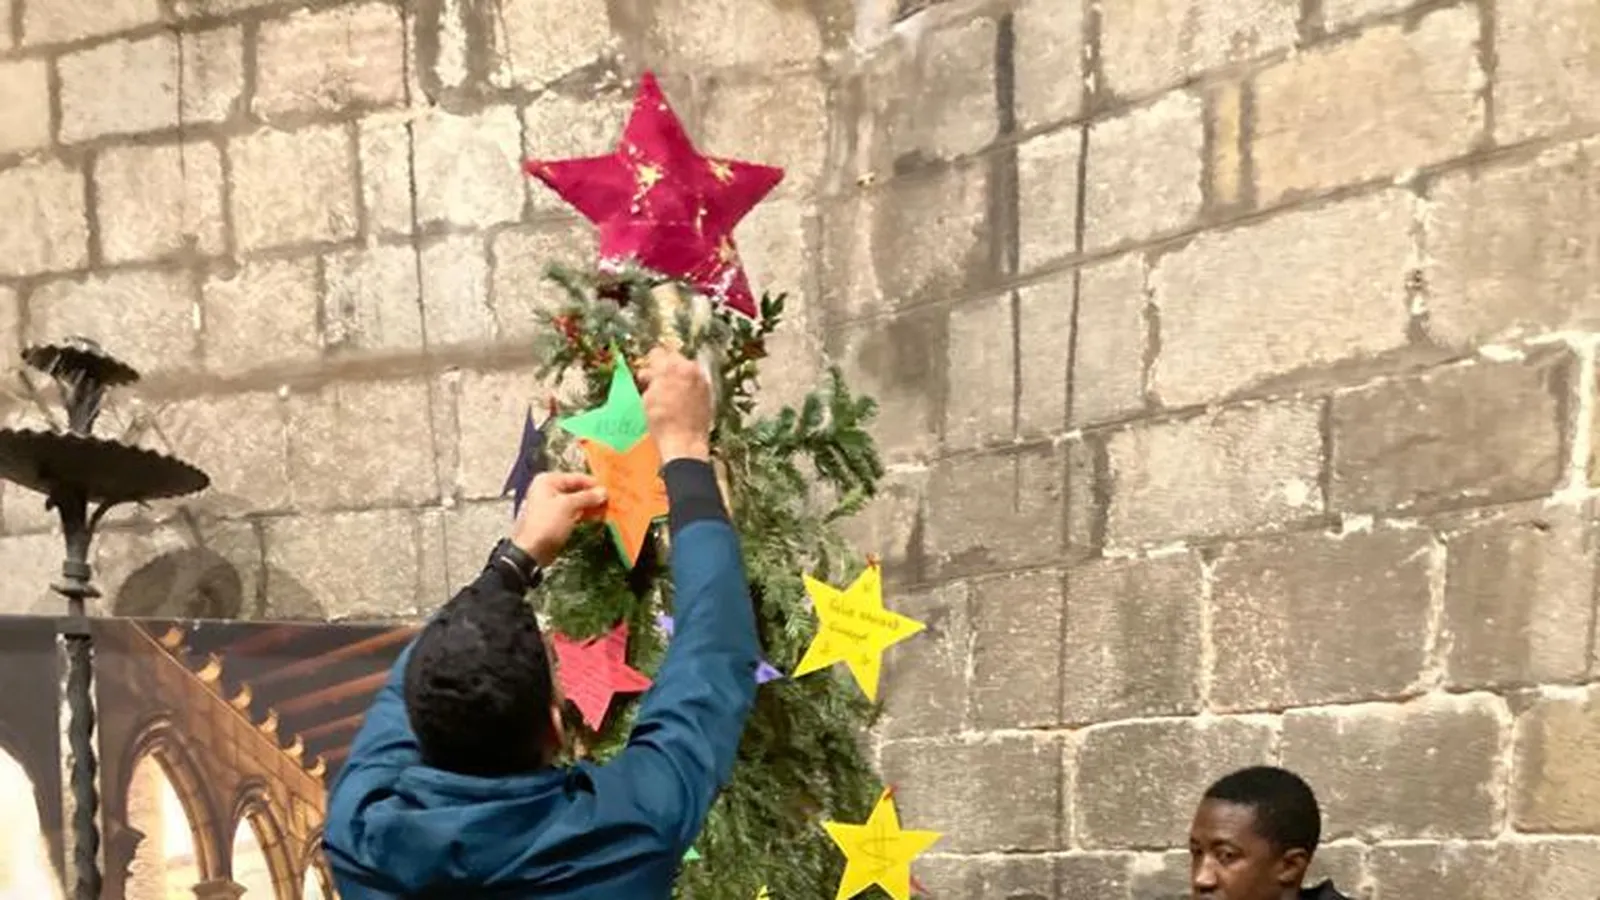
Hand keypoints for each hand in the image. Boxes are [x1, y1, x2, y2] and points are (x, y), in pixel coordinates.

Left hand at [511, 471, 606, 566]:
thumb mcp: (568, 506)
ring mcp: (551, 505)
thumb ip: (587, 497)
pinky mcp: (555, 519)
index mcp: (548, 481)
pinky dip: (584, 514)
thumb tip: (604, 491)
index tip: (610, 491)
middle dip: (592, 496)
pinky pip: (573, 512)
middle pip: (576, 489)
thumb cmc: (547, 524)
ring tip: (606, 510)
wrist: (532, 551)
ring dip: (590, 506)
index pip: (576, 477)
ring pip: (576, 502)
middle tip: (610, 501)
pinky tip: (596, 517)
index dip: (593, 484)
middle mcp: (548, 490)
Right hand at [637, 347, 712, 461]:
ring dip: (678, 376)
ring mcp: (702, 379)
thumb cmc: (663, 422)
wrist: (685, 442)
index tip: (646, 373)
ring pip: (686, 369)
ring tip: (669, 393)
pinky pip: (695, 381)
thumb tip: (649, 373)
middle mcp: (690, 368)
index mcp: (672, 367)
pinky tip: (681, 400)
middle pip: (674, 358)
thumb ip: (650, 380)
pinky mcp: (709, 391)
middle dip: (664, 368)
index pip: (657, 353)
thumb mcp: (648, 398)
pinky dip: (688, 386)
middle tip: (656, 382)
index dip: (649, 364)